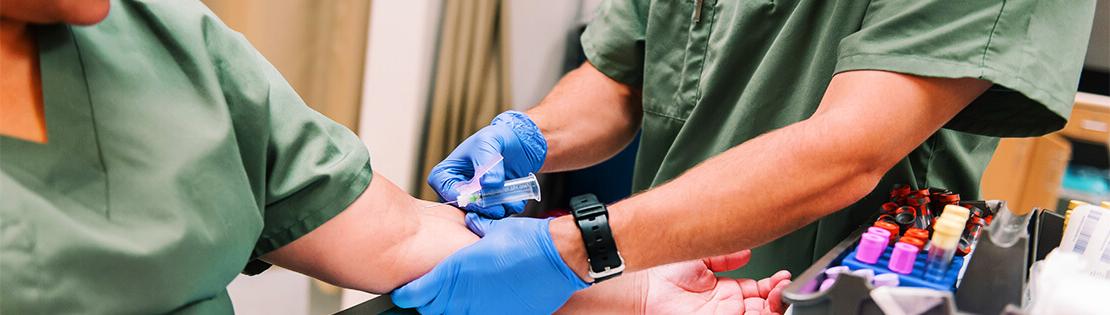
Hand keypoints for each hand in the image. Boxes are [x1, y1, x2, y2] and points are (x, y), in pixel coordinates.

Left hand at [392, 213, 587, 313]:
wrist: (559, 258)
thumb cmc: (528, 241)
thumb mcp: (493, 230)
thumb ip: (475, 230)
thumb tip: (470, 225)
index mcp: (457, 271)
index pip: (417, 293)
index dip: (406, 294)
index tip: (404, 291)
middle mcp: (466, 296)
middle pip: (431, 309)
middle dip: (426, 302)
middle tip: (428, 292)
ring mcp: (484, 310)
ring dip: (449, 308)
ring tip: (454, 297)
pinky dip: (474, 310)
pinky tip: (480, 301)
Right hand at [427, 111, 546, 217]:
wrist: (520, 142)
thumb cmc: (497, 137)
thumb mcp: (488, 144)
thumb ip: (487, 164)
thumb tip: (488, 185)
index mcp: (446, 173)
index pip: (446, 191)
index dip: (463, 198)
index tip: (480, 196)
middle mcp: (458, 190)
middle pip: (464, 208)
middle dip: (483, 208)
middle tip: (498, 206)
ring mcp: (476, 199)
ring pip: (483, 214)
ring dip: (498, 211)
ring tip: (512, 200)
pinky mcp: (492, 205)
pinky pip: (499, 214)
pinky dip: (509, 209)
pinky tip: (518, 199)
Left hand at [644, 251, 790, 314]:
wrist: (646, 288)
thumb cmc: (664, 273)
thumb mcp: (702, 257)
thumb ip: (726, 255)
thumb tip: (747, 252)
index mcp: (727, 289)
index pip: (759, 290)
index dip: (774, 285)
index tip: (784, 277)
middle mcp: (728, 305)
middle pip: (764, 306)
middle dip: (779, 297)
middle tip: (784, 287)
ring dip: (773, 308)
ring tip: (779, 295)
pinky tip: (763, 308)